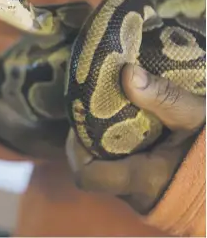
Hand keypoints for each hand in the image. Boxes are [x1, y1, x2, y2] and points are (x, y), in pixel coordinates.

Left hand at [66, 63, 205, 213]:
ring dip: (107, 145)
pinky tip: (136, 129)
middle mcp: (138, 196)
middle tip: (97, 110)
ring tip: (116, 114)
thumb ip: (164, 96)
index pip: (86, 176)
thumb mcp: (198, 116)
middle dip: (91, 141)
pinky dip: (124, 152)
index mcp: (143, 180)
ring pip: (110, 171)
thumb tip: (126, 72)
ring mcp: (146, 198)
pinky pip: (126, 173)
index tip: (82, 120)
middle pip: (95, 169)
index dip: (76, 149)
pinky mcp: (153, 194)